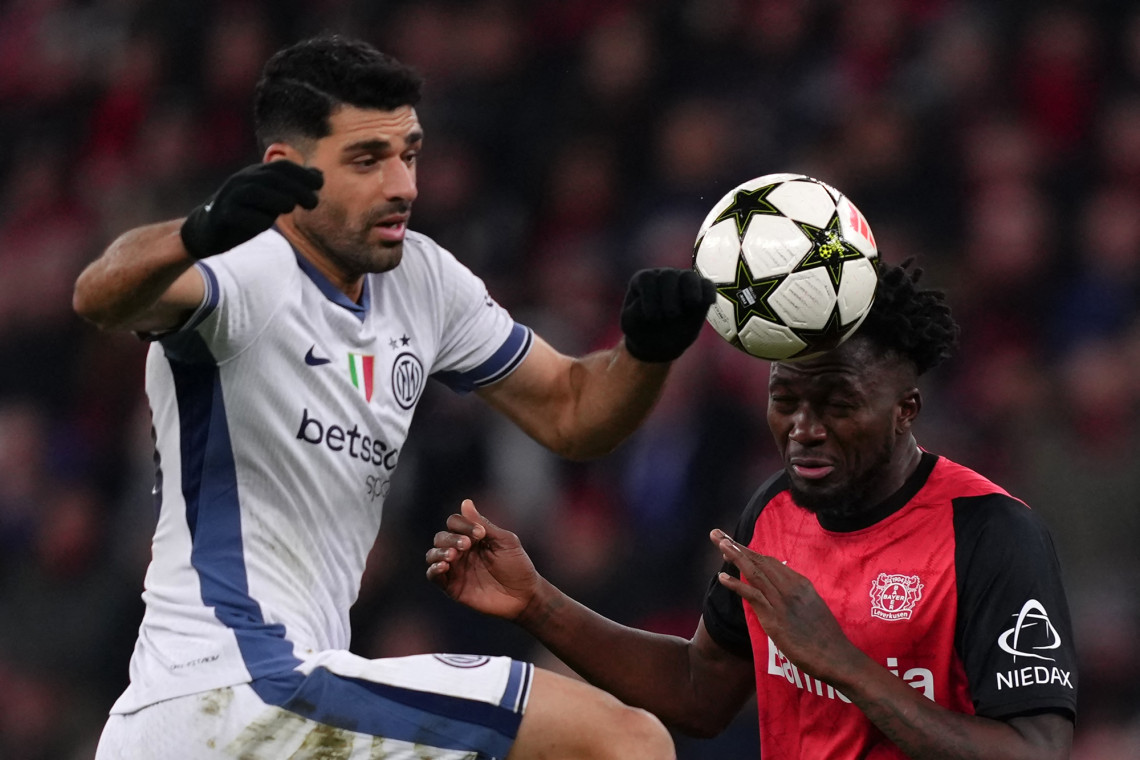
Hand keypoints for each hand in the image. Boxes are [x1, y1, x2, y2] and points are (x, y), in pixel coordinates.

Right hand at [179, 161, 323, 258]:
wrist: (208, 230)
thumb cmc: (245, 213)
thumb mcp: (271, 199)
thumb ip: (291, 188)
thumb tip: (318, 175)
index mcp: (255, 175)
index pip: (281, 167)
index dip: (302, 174)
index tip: (319, 185)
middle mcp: (242, 181)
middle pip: (270, 178)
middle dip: (296, 188)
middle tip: (313, 203)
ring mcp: (230, 197)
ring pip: (253, 192)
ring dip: (276, 199)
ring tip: (291, 209)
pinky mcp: (222, 215)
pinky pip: (239, 215)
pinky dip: (255, 219)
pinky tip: (265, 225)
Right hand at [426, 499, 541, 620]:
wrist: (524, 596)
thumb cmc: (518, 566)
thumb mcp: (505, 541)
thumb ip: (484, 524)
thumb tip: (465, 502)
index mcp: (473, 537)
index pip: (455, 522)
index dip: (464, 524)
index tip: (481, 534)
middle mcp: (461, 551)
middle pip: (441, 537)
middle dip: (451, 538)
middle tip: (466, 545)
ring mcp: (455, 569)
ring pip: (433, 554)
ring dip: (439, 552)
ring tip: (452, 556)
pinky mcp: (452, 587)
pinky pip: (433, 576)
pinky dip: (433, 569)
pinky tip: (444, 566)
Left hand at [620, 268, 715, 362]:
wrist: (659, 344)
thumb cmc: (642, 330)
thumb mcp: (631, 325)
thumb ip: (634, 313)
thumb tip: (646, 302)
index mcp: (643, 281)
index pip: (647, 279)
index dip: (650, 296)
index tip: (652, 317)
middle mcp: (663, 277)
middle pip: (668, 275)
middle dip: (669, 295)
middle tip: (670, 315)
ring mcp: (682, 283)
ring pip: (689, 276)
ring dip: (691, 289)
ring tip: (691, 303)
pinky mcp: (699, 293)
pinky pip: (707, 286)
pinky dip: (709, 292)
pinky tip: (709, 302)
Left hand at [710, 529, 862, 682]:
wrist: (837, 656)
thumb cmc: (825, 638)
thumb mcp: (812, 608)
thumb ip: (796, 598)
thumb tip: (780, 595)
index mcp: (800, 583)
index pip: (770, 562)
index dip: (749, 553)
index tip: (733, 545)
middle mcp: (791, 587)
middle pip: (759, 561)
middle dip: (736, 547)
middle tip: (717, 534)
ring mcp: (782, 601)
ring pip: (755, 572)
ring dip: (734, 556)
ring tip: (718, 543)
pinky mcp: (776, 618)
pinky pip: (753, 595)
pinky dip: (736, 585)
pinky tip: (722, 578)